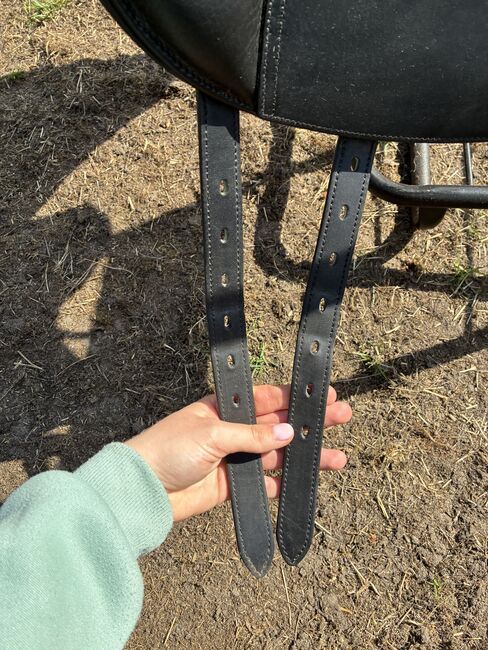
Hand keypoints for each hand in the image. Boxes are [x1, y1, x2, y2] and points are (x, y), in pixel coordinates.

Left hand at [125, 384, 350, 521]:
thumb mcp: (212, 433)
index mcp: (225, 407)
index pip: (268, 398)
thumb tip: (288, 432)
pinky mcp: (232, 486)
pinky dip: (280, 486)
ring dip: (303, 456)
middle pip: (279, 425)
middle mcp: (233, 430)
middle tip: (341, 418)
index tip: (324, 396)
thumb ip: (252, 435)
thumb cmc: (169, 448)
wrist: (142, 489)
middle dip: (309, 423)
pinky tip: (300, 485)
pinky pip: (263, 486)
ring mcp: (234, 459)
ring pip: (277, 455)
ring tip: (336, 458)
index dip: (295, 397)